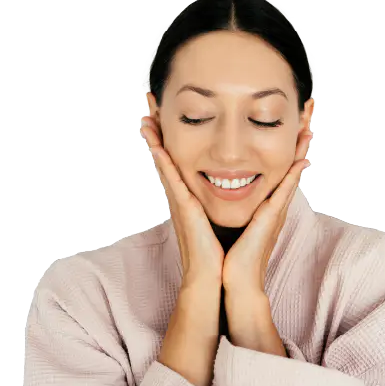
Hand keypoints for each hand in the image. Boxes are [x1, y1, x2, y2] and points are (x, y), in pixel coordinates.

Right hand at [140, 116, 224, 288]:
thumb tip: (238, 192)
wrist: (215, 278)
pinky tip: (155, 142)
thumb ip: (225, 206)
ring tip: (146, 115)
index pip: (180, 163)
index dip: (172, 141)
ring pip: (165, 163)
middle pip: (168, 157)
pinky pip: (171, 179)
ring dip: (155, 139)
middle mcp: (183, 198)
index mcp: (193, 199)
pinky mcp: (184, 209)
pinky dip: (162, 159)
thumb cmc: (220, 254)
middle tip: (149, 106)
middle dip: (159, 132)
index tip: (167, 119)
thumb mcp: (224, 222)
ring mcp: (181, 202)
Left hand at [222, 133, 311, 295]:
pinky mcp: (271, 219)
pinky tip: (302, 157)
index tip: (292, 123)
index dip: (287, 146)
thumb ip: (235, 210)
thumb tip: (225, 198)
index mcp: (264, 205)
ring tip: (309, 124)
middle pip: (290, 164)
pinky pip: (284, 191)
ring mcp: (275, 211)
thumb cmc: (232, 257)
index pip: (278, 168)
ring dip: (301, 148)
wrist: (235, 281)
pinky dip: (293, 174)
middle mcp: (274, 205)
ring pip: (291, 172)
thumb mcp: (233, 225)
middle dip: (299, 138)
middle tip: (308, 112)